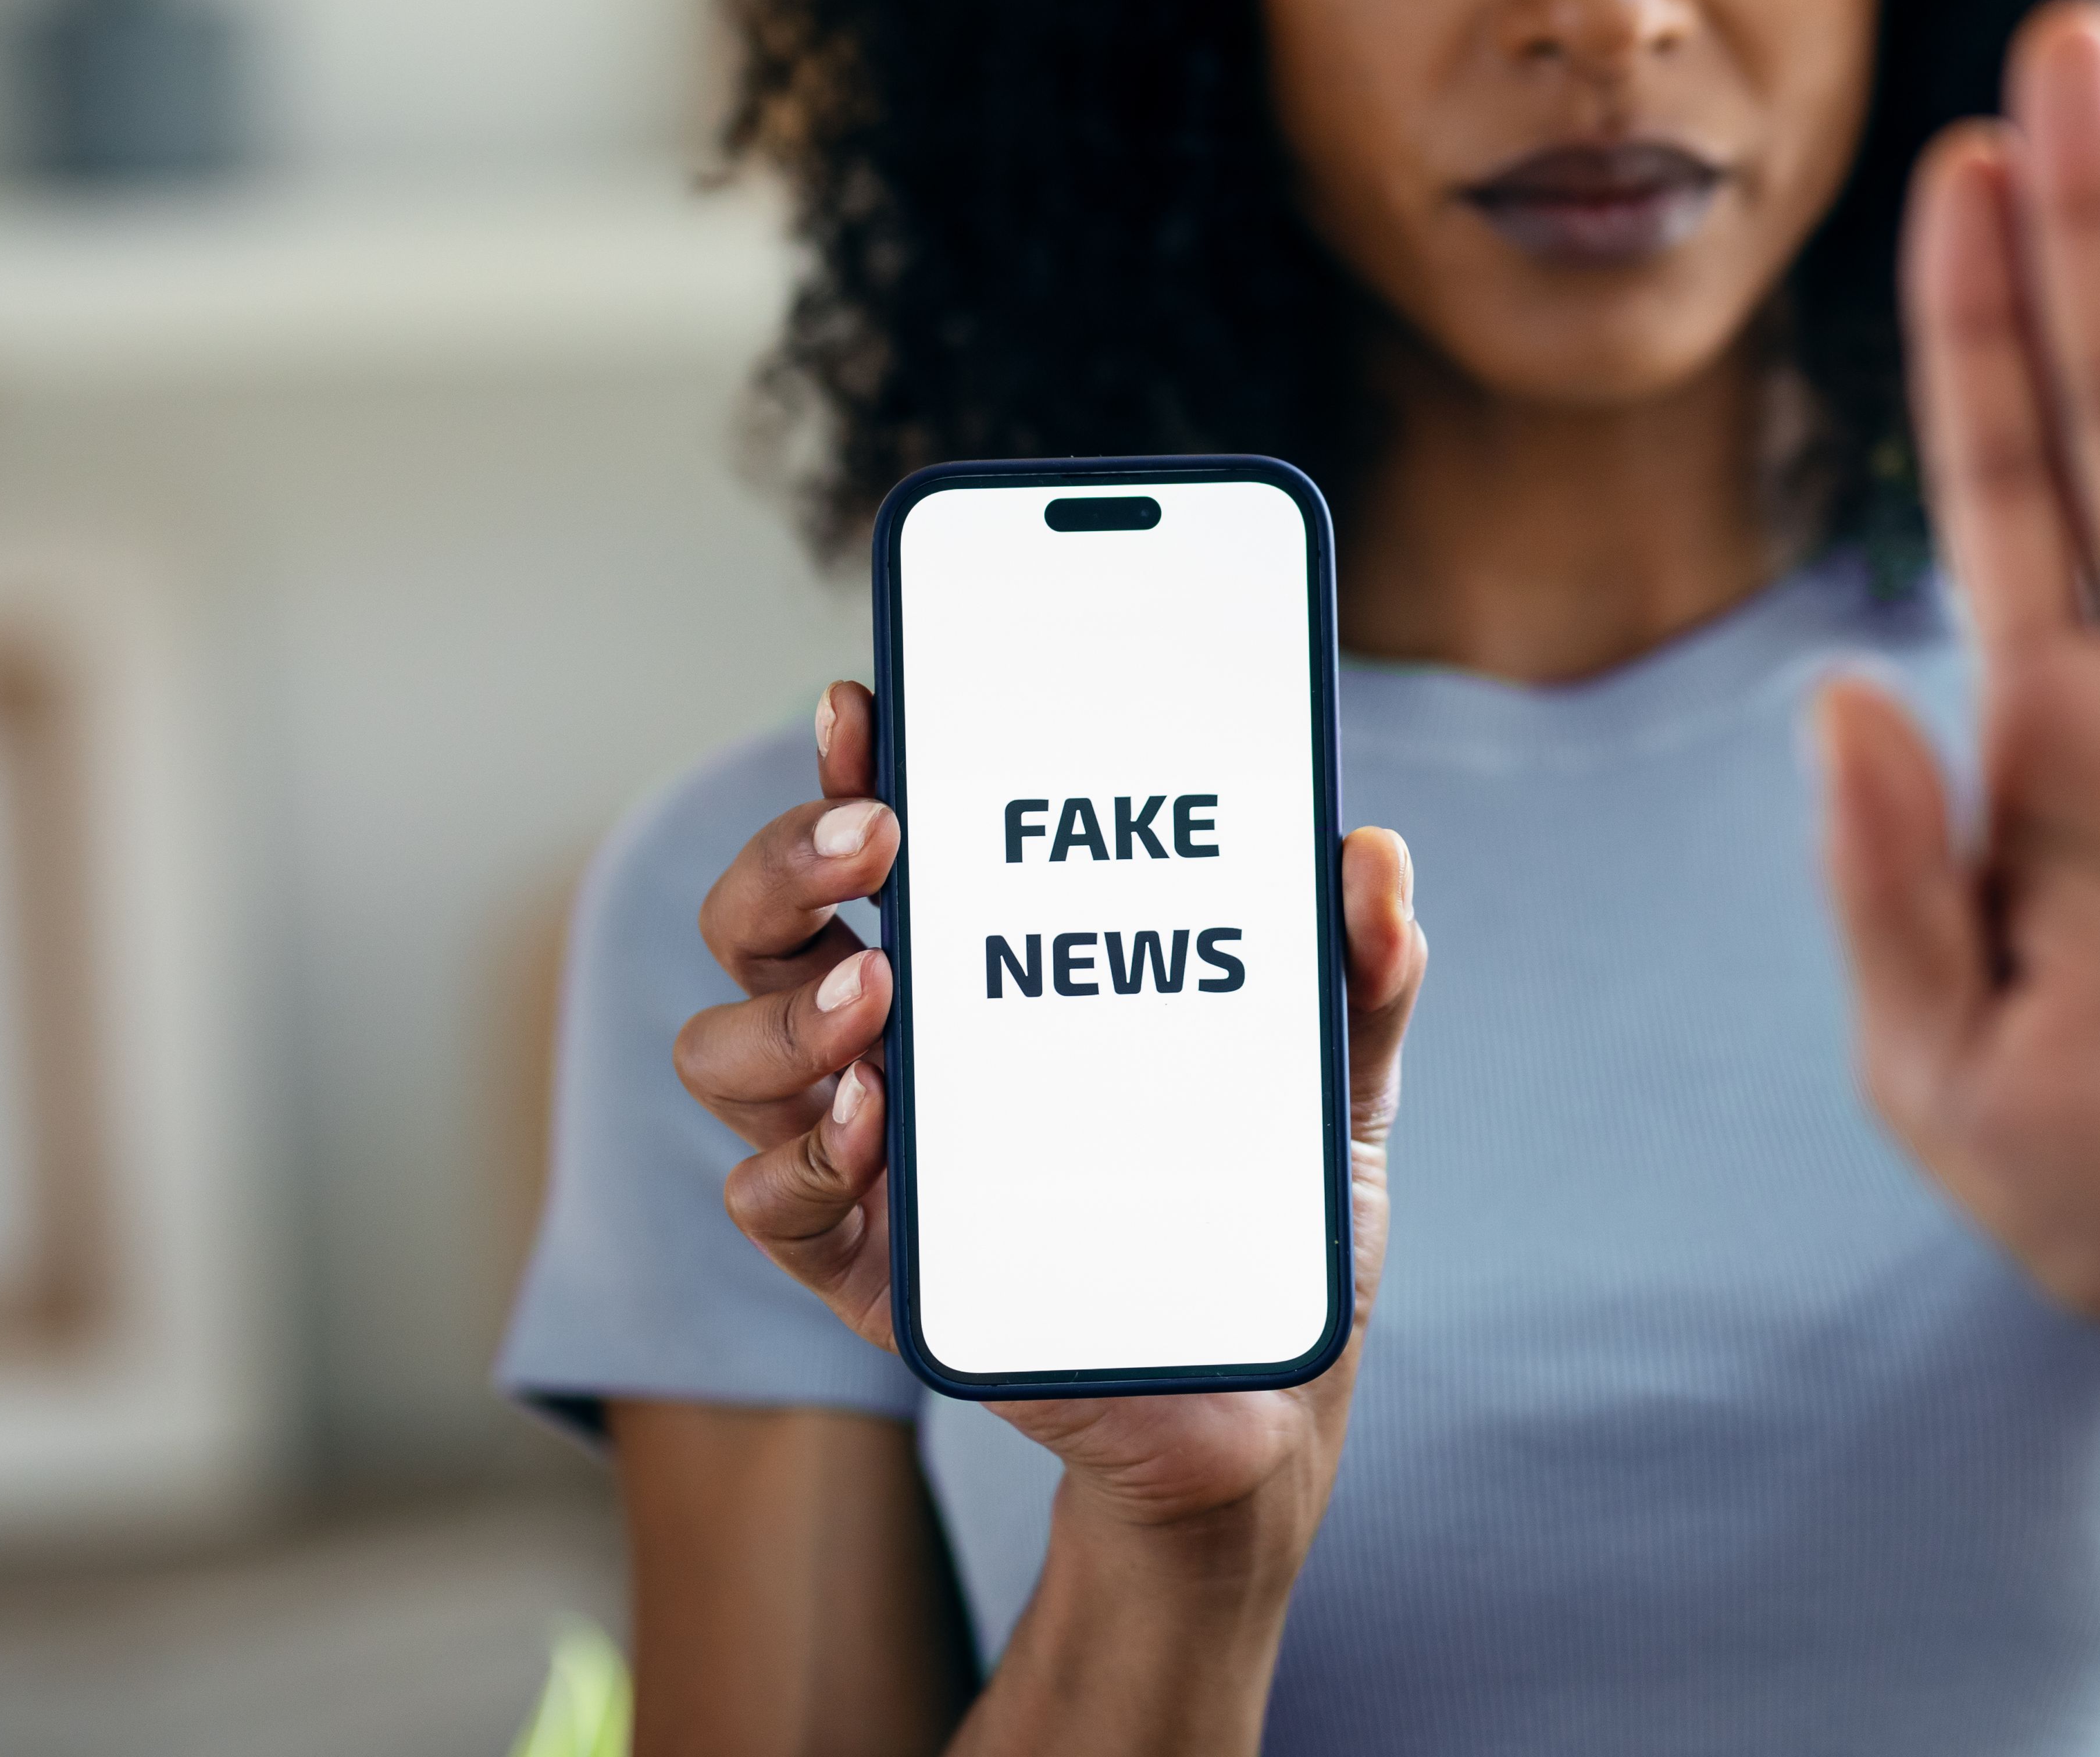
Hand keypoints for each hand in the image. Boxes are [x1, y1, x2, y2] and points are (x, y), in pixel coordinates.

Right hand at [674, 680, 1429, 1733]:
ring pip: (725, 1049)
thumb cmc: (1273, 1210)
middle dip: (783, 861)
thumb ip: (1360, 972)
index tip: (864, 701)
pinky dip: (793, 1156)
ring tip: (879, 996)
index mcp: (986, 961)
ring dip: (780, 1011)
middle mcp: (897, 1038)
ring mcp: (869, 1151)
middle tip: (877, 840)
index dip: (848, 758)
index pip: (877, 832)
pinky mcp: (870, 1269)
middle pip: (760, 921)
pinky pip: (766, 1201)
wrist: (1266, 1398)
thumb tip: (1374, 859)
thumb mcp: (1334, 1078)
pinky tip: (867, 1126)